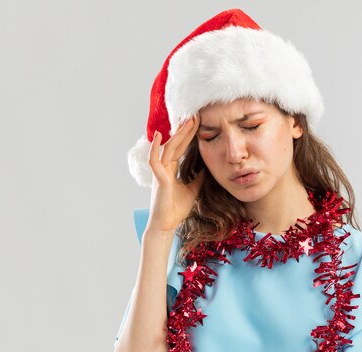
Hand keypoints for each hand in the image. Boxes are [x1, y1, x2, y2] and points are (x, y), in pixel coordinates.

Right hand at [146, 115, 205, 232]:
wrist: (166, 225)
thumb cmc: (176, 209)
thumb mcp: (193, 190)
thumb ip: (198, 178)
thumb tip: (207, 168)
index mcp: (171, 170)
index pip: (181, 148)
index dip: (189, 136)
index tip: (198, 123)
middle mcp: (164, 168)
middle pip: (176, 145)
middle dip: (185, 130)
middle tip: (195, 115)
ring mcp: (160, 172)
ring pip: (168, 148)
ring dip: (177, 134)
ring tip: (186, 120)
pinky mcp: (158, 179)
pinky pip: (154, 160)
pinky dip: (154, 148)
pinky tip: (158, 136)